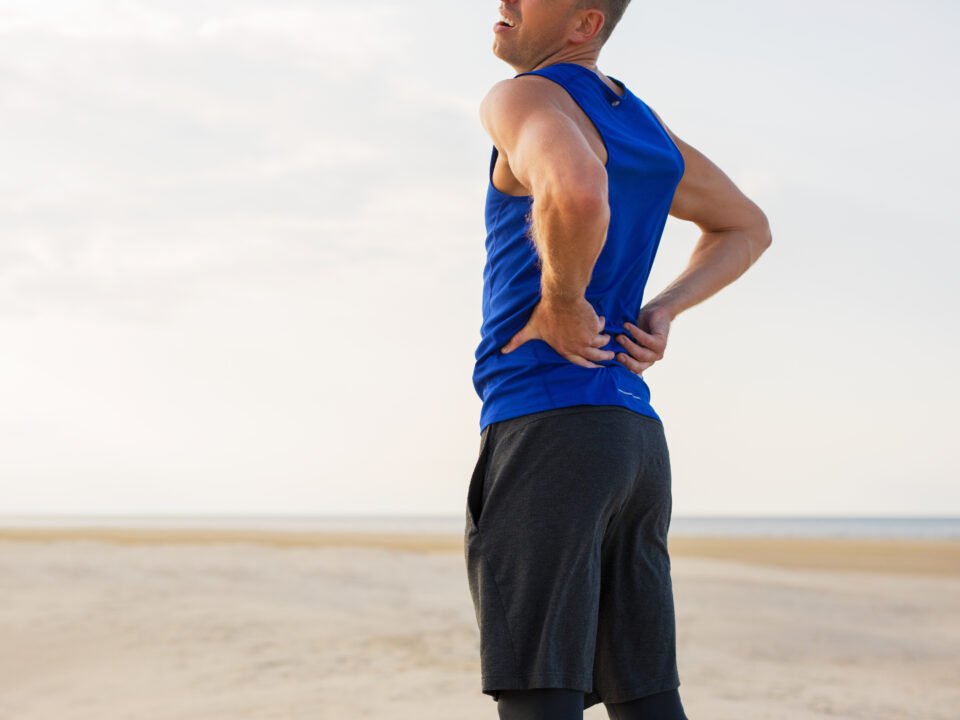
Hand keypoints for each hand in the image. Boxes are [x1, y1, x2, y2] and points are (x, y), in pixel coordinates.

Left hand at [500, 295, 614, 368]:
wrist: (561, 297)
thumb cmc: (545, 312)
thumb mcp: (530, 329)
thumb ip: (517, 341)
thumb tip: (502, 351)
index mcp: (564, 349)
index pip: (580, 363)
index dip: (589, 366)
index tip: (597, 367)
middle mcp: (578, 346)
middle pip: (596, 356)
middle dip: (604, 357)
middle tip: (610, 357)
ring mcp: (588, 337)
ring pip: (602, 342)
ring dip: (604, 341)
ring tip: (608, 339)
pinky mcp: (595, 326)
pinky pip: (601, 326)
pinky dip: (601, 323)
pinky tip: (598, 319)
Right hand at [615, 304, 670, 375]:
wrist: (656, 311)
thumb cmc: (639, 324)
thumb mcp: (628, 337)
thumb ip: (620, 345)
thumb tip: (603, 350)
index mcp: (640, 362)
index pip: (630, 370)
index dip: (619, 367)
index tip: (609, 359)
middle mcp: (649, 360)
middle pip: (637, 367)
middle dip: (626, 361)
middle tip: (616, 354)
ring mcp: (657, 353)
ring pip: (642, 355)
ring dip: (629, 346)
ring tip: (619, 337)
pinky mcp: (661, 342)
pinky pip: (647, 341)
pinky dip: (636, 334)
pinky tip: (628, 326)